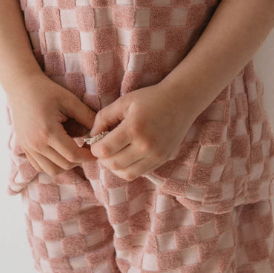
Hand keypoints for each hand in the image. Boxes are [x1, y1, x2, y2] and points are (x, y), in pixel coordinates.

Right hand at [9, 76, 98, 176]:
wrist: (21, 87)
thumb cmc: (47, 91)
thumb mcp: (69, 100)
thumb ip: (87, 117)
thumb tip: (102, 132)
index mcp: (48, 131)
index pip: (72, 155)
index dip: (88, 156)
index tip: (96, 150)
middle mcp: (36, 143)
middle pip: (64, 165)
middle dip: (80, 161)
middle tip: (87, 150)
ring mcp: (28, 147)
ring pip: (52, 170)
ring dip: (66, 166)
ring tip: (74, 152)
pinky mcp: (24, 148)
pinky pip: (40, 167)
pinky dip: (52, 165)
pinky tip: (60, 153)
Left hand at [86, 84, 201, 181]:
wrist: (181, 101)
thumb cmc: (150, 98)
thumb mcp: (123, 101)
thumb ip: (103, 117)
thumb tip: (92, 135)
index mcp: (134, 128)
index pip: (105, 150)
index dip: (94, 148)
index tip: (94, 141)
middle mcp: (146, 145)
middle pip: (114, 164)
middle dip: (102, 159)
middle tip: (102, 148)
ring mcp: (156, 155)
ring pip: (126, 174)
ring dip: (115, 167)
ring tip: (113, 154)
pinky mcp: (162, 160)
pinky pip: (140, 173)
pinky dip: (128, 168)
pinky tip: (127, 156)